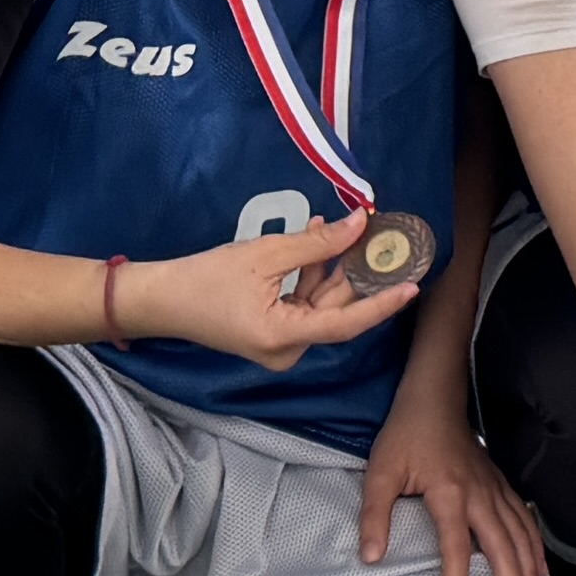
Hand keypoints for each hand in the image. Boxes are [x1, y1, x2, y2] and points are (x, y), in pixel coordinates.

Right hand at [116, 216, 409, 365]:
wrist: (163, 299)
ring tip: (339, 226)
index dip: (381, 304)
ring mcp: (280, 347)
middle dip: (354, 270)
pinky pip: (304, 305)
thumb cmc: (208, 278)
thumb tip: (360, 225)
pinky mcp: (273, 335)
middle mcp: (288, 351)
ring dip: (331, 268)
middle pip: (334, 310)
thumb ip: (317, 243)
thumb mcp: (266, 255)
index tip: (412, 286)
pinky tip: (315, 239)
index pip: (346, 324)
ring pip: (321, 304)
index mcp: (285, 339)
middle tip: (377, 233)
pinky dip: (312, 276)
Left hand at [357, 376, 542, 575]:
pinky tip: (540, 567)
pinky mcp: (501, 484)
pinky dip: (536, 545)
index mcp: (450, 495)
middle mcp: (480, 495)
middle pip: (503, 548)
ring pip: (521, 535)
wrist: (434, 398)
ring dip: (530, 571)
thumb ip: (374, 516)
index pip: (457, 551)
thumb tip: (371, 558)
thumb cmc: (405, 435)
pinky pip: (524, 519)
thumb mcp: (380, 473)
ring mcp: (495, 489)